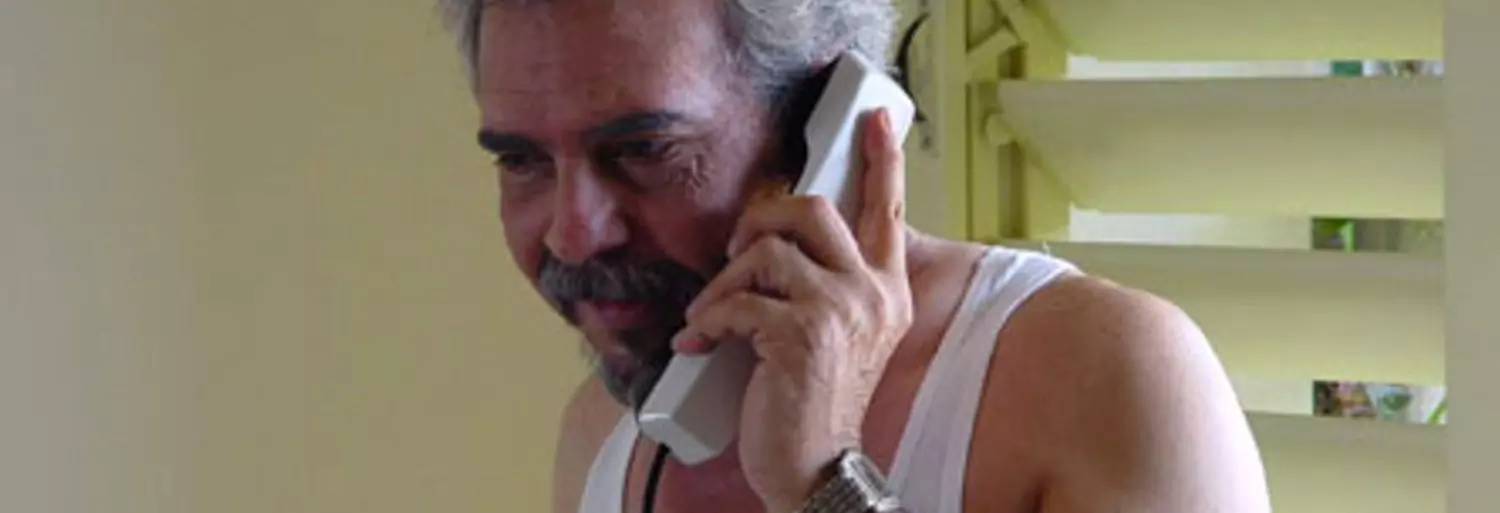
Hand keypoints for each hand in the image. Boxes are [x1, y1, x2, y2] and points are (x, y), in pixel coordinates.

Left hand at [672, 109, 912, 511]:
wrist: (816, 469)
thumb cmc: (813, 404)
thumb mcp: (837, 336)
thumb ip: (825, 285)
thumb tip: (774, 243)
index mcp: (887, 291)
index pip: (890, 211)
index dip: (882, 160)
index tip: (878, 119)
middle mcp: (874, 293)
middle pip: (813, 209)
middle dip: (759, 216)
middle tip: (735, 250)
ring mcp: (842, 310)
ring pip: (766, 251)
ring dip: (723, 283)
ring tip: (711, 316)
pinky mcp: (804, 333)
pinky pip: (736, 300)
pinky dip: (706, 322)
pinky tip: (700, 345)